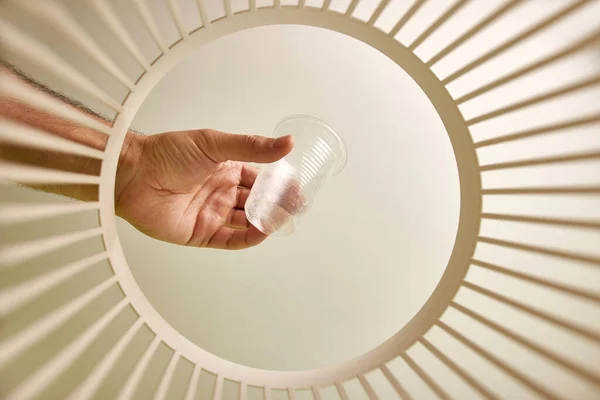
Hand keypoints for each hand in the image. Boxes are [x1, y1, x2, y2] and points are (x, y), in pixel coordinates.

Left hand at [115, 129, 292, 249]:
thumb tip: (286, 143)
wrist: (133, 174)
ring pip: (246, 222)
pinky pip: (230, 240)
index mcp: (227, 169)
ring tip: (281, 219)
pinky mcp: (201, 233)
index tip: (297, 189)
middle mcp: (221, 192)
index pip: (260, 180)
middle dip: (277, 206)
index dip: (279, 186)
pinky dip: (247, 238)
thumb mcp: (215, 144)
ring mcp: (212, 214)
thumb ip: (252, 147)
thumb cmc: (167, 153)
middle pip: (256, 203)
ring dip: (265, 222)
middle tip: (295, 207)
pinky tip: (262, 232)